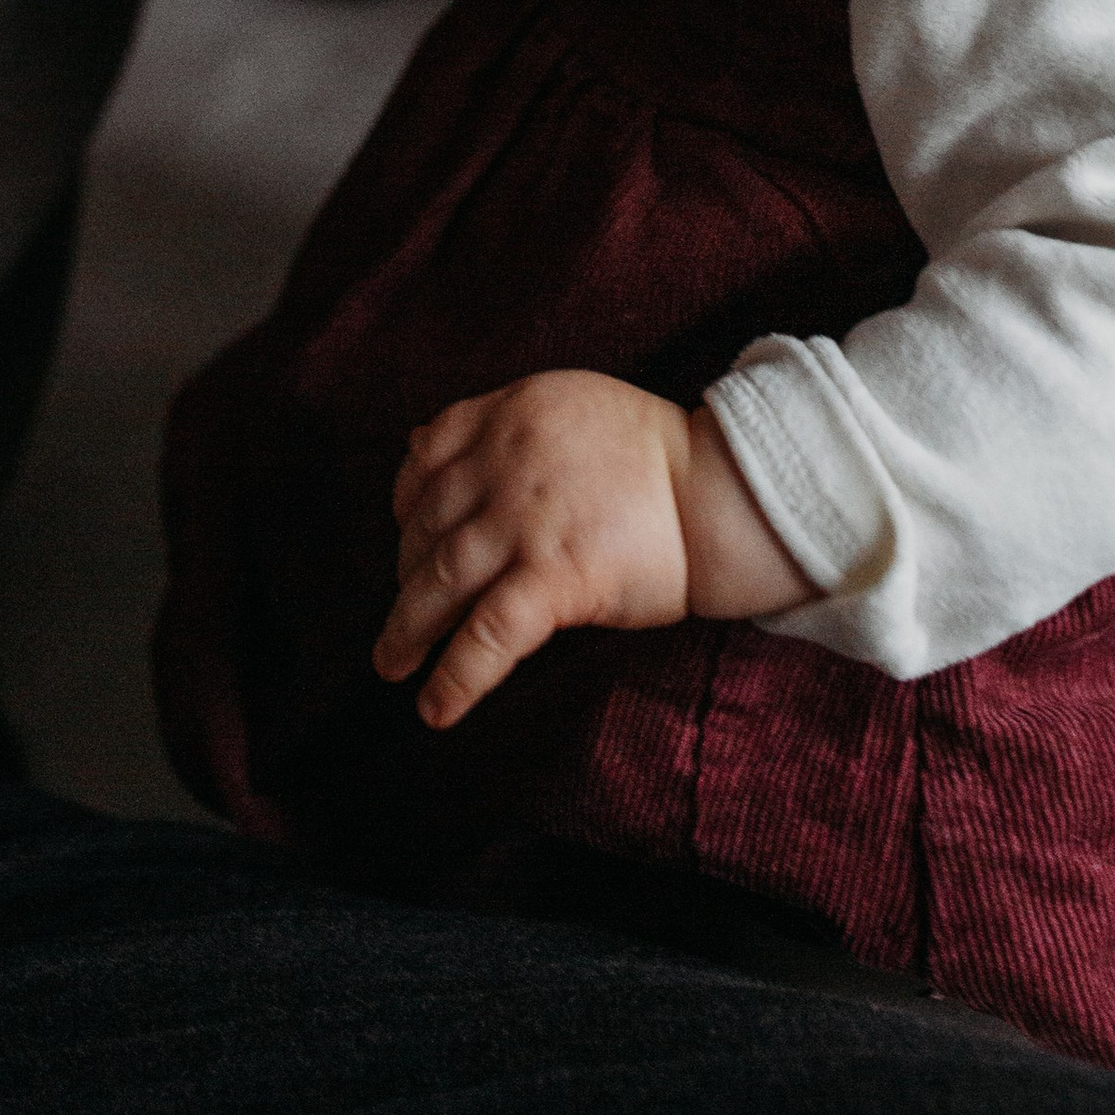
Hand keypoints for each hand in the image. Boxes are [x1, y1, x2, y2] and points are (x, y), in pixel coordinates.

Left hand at [377, 372, 809, 729]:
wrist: (723, 490)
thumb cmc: (657, 457)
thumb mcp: (569, 407)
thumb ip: (503, 425)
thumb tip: (419, 444)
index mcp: (513, 413)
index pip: (430, 453)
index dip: (407, 500)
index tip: (405, 534)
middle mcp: (507, 460)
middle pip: (427, 523)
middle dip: (406, 574)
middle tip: (402, 613)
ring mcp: (526, 520)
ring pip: (440, 581)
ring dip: (407, 631)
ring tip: (392, 665)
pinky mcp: (554, 576)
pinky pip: (486, 635)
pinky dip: (455, 676)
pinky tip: (436, 707)